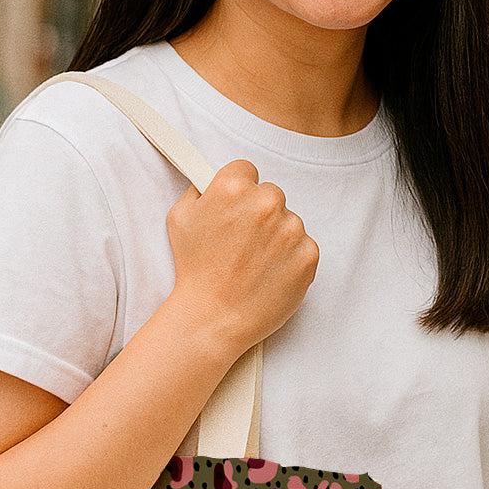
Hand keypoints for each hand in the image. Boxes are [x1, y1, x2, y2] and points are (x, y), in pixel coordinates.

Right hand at [165, 160, 318, 355]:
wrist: (213, 318)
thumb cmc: (194, 271)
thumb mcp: (180, 218)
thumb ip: (199, 190)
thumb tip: (210, 180)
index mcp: (233, 187)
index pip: (247, 170)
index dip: (238, 191)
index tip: (234, 209)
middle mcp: (266, 203)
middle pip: (270, 194)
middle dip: (259, 212)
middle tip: (242, 241)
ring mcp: (291, 229)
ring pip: (288, 221)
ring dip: (276, 236)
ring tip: (253, 262)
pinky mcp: (308, 254)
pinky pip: (303, 246)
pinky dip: (291, 258)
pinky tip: (269, 273)